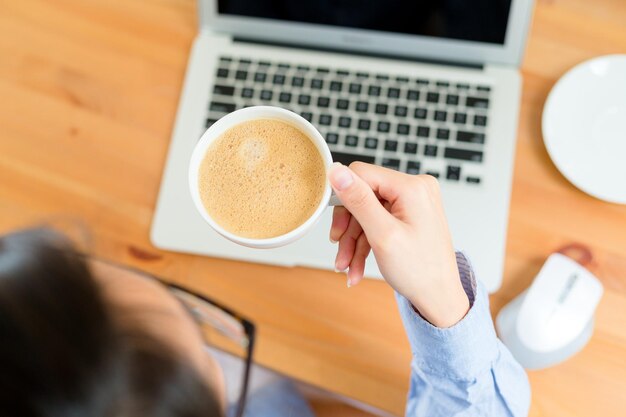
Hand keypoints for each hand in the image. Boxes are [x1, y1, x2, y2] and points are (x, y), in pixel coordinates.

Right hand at [328, 162, 468, 327]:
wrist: (439, 297)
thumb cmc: (420, 271)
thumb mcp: (382, 234)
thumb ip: (358, 200)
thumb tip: (336, 170)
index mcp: (412, 187)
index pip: (361, 173)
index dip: (342, 197)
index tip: (334, 223)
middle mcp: (415, 188)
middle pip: (363, 195)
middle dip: (348, 227)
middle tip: (339, 250)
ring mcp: (413, 202)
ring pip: (367, 212)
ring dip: (354, 241)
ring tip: (346, 266)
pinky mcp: (410, 214)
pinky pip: (378, 221)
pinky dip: (366, 243)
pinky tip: (356, 266)